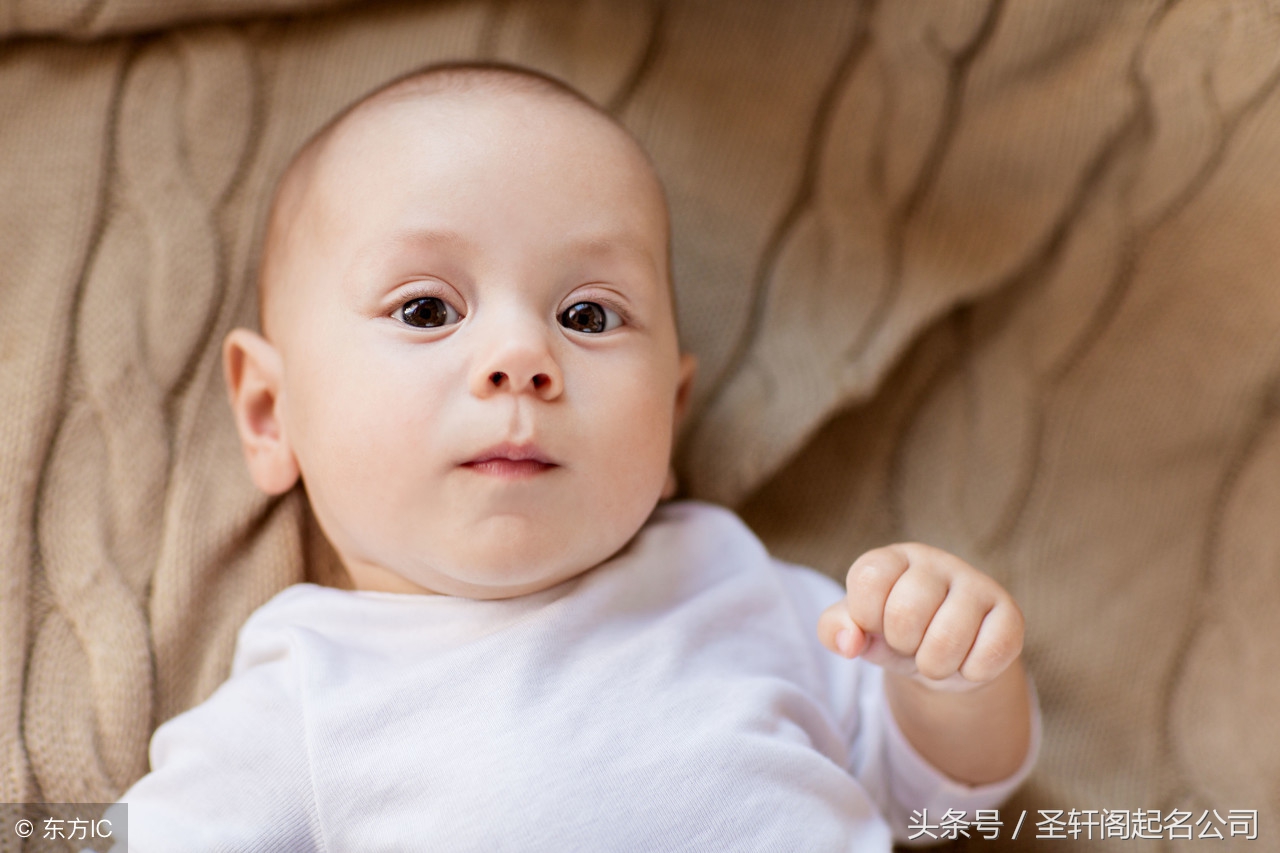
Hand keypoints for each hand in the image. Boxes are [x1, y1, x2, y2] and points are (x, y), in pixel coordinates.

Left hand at [817, 543, 1023, 691]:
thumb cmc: (892, 634)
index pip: (869, 577)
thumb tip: (849, 642)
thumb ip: (835, 628)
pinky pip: (989, 654)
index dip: (867, 615)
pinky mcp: (1010, 613)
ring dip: (933, 665)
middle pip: (906, 612)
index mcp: (894, 558)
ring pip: (947, 639)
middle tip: (909, 643)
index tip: (876, 623)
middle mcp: (936, 562)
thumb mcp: (857, 630)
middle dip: (901, 644)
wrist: (944, 658)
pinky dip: (970, 672)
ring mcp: (977, 584)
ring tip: (935, 656)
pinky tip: (967, 659)